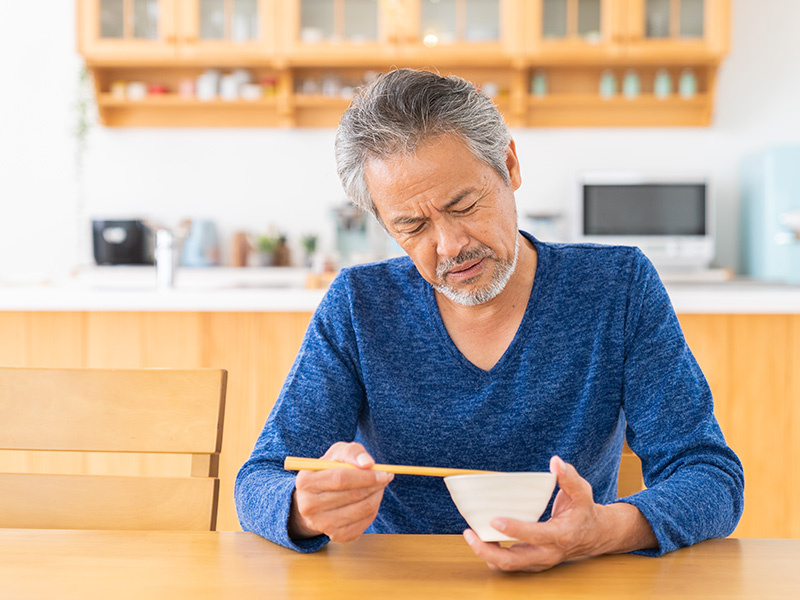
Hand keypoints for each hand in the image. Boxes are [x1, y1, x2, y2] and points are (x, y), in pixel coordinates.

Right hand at [289, 442, 392, 542]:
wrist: (317, 497)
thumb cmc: (329, 470)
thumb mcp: (337, 454)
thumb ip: (352, 453)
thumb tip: (368, 463)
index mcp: (305, 482)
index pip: (340, 479)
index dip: (365, 476)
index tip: (383, 473)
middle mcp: (309, 506)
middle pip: (352, 496)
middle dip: (374, 485)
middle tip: (386, 477)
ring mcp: (321, 524)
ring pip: (361, 510)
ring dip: (376, 496)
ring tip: (379, 486)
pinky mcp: (336, 536)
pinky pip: (364, 523)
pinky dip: (373, 510)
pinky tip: (371, 499)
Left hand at [463, 456, 655, 571]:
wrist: (594, 536)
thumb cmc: (584, 512)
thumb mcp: (582, 493)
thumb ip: (570, 477)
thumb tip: (556, 462)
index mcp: (560, 535)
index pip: (534, 535)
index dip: (514, 529)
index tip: (494, 519)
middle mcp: (548, 553)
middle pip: (513, 561)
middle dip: (487, 551)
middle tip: (470, 533)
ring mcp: (538, 561)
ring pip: (508, 566)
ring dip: (486, 553)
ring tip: (471, 535)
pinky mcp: (532, 562)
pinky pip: (508, 563)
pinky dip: (492, 554)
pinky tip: (482, 538)